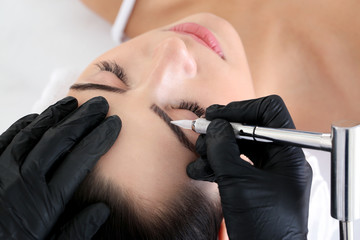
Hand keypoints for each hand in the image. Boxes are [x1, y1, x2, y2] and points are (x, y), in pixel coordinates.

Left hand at [0, 96, 120, 239]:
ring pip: (35, 133)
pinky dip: (26, 125)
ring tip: (74, 103)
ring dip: (57, 115)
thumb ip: (77, 231)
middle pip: (60, 139)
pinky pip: (9, 138)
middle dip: (84, 119)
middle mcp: (25, 180)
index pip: (81, 158)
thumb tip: (102, 208)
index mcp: (46, 201)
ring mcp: (4, 170)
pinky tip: (39, 117)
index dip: (100, 138)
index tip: (114, 124)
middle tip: (100, 104)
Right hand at [187, 95, 311, 239]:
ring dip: (214, 149)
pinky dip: (215, 165)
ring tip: (198, 156)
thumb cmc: (265, 228)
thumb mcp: (239, 183)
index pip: (270, 112)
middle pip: (249, 129)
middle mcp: (279, 160)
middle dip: (221, 131)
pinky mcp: (253, 185)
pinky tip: (199, 171)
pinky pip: (234, 165)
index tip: (217, 115)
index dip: (242, 108)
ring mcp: (266, 173)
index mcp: (288, 153)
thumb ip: (224, 149)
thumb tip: (215, 125)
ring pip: (238, 148)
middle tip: (200, 133)